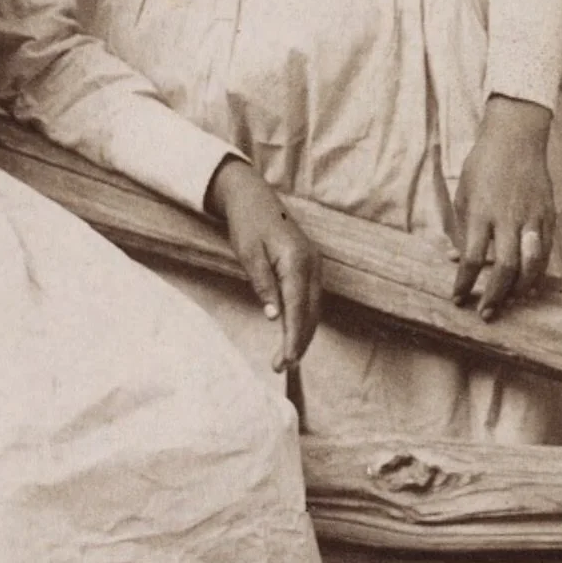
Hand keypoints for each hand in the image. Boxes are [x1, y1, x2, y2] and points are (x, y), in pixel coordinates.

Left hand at [207, 157, 322, 370]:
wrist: (252, 195)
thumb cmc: (247, 223)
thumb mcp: (249, 254)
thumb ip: (264, 285)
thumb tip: (275, 317)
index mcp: (297, 260)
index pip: (298, 308)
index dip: (293, 337)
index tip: (286, 361)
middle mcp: (312, 264)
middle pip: (311, 312)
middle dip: (299, 342)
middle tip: (281, 367)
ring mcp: (314, 264)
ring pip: (314, 308)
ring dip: (302, 333)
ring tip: (285, 358)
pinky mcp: (309, 265)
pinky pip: (310, 298)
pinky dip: (303, 318)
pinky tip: (292, 333)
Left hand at [452, 96, 554, 321]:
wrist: (516, 139)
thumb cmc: (483, 166)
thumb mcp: (464, 193)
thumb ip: (463, 228)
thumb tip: (457, 259)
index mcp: (481, 211)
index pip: (473, 257)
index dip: (464, 282)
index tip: (456, 297)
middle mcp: (508, 217)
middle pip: (505, 267)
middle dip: (495, 295)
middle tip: (486, 313)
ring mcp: (532, 217)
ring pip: (532, 264)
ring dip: (521, 289)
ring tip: (511, 303)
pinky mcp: (548, 216)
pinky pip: (545, 252)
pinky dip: (537, 272)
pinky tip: (528, 284)